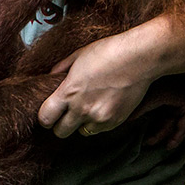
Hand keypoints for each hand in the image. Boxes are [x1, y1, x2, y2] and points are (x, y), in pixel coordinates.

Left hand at [37, 33, 156, 137]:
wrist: (140, 57)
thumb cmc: (108, 51)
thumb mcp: (78, 55)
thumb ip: (61, 70)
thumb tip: (51, 78)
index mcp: (69, 92)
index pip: (45, 118)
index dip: (45, 118)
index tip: (49, 114)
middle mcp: (82, 109)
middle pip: (60, 132)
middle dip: (60, 124)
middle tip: (66, 114)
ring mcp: (99, 117)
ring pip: (81, 132)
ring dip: (81, 123)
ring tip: (89, 106)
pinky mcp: (115, 121)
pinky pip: (99, 129)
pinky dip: (98, 122)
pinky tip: (104, 105)